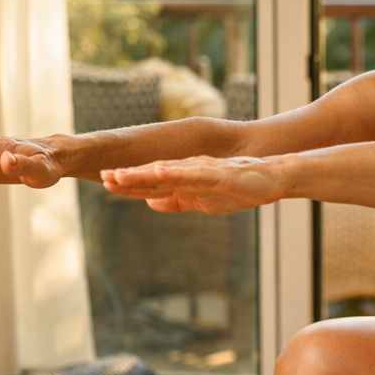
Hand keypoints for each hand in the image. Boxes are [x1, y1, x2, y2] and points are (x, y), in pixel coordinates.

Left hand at [101, 155, 284, 213]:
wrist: (272, 178)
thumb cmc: (239, 189)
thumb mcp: (202, 200)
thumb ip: (177, 200)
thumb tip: (149, 203)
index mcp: (185, 180)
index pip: (152, 183)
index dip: (129, 184)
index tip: (105, 183)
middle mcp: (190, 171)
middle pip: (154, 175)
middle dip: (129, 178)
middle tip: (103, 177)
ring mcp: (204, 170)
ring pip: (169, 172)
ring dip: (145, 173)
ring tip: (122, 175)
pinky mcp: (220, 173)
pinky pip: (195, 173)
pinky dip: (176, 172)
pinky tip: (160, 171)